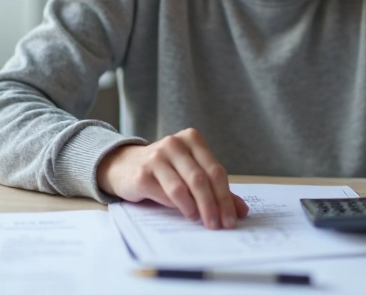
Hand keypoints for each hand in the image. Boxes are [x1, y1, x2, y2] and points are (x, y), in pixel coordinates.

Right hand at [96, 128, 248, 228]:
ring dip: (196, 208)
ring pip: (184, 187)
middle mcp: (175, 143)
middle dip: (213, 206)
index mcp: (192, 139)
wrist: (123, 166)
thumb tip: (242, 211)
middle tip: (218, 225)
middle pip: (201, 179)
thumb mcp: (190, 173)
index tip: (232, 219)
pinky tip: (184, 213)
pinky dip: (177, 206)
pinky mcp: (142, 173)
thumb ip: (216, 189)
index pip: (216, 171)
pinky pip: (165, 192)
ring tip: (200, 221)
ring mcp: (156, 156)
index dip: (226, 197)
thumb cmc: (164, 171)